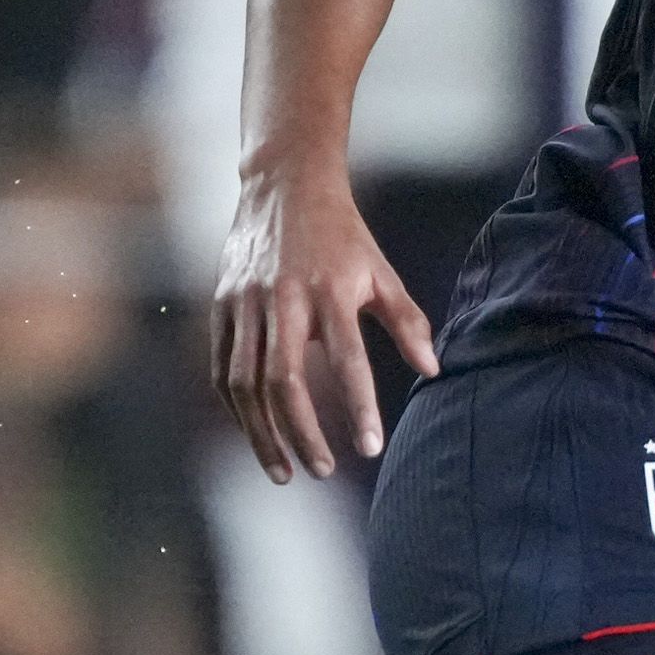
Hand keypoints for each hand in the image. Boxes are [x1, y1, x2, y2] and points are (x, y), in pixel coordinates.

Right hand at [208, 165, 436, 480]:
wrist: (284, 183)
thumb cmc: (341, 235)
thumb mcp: (380, 272)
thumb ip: (407, 322)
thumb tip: (433, 369)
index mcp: (330, 290)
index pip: (347, 358)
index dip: (359, 406)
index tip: (370, 447)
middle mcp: (283, 298)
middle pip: (284, 381)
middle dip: (301, 433)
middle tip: (323, 471)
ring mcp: (246, 302)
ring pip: (246, 382)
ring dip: (263, 433)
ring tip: (285, 471)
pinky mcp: (221, 306)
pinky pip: (222, 369)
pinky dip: (237, 409)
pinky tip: (256, 435)